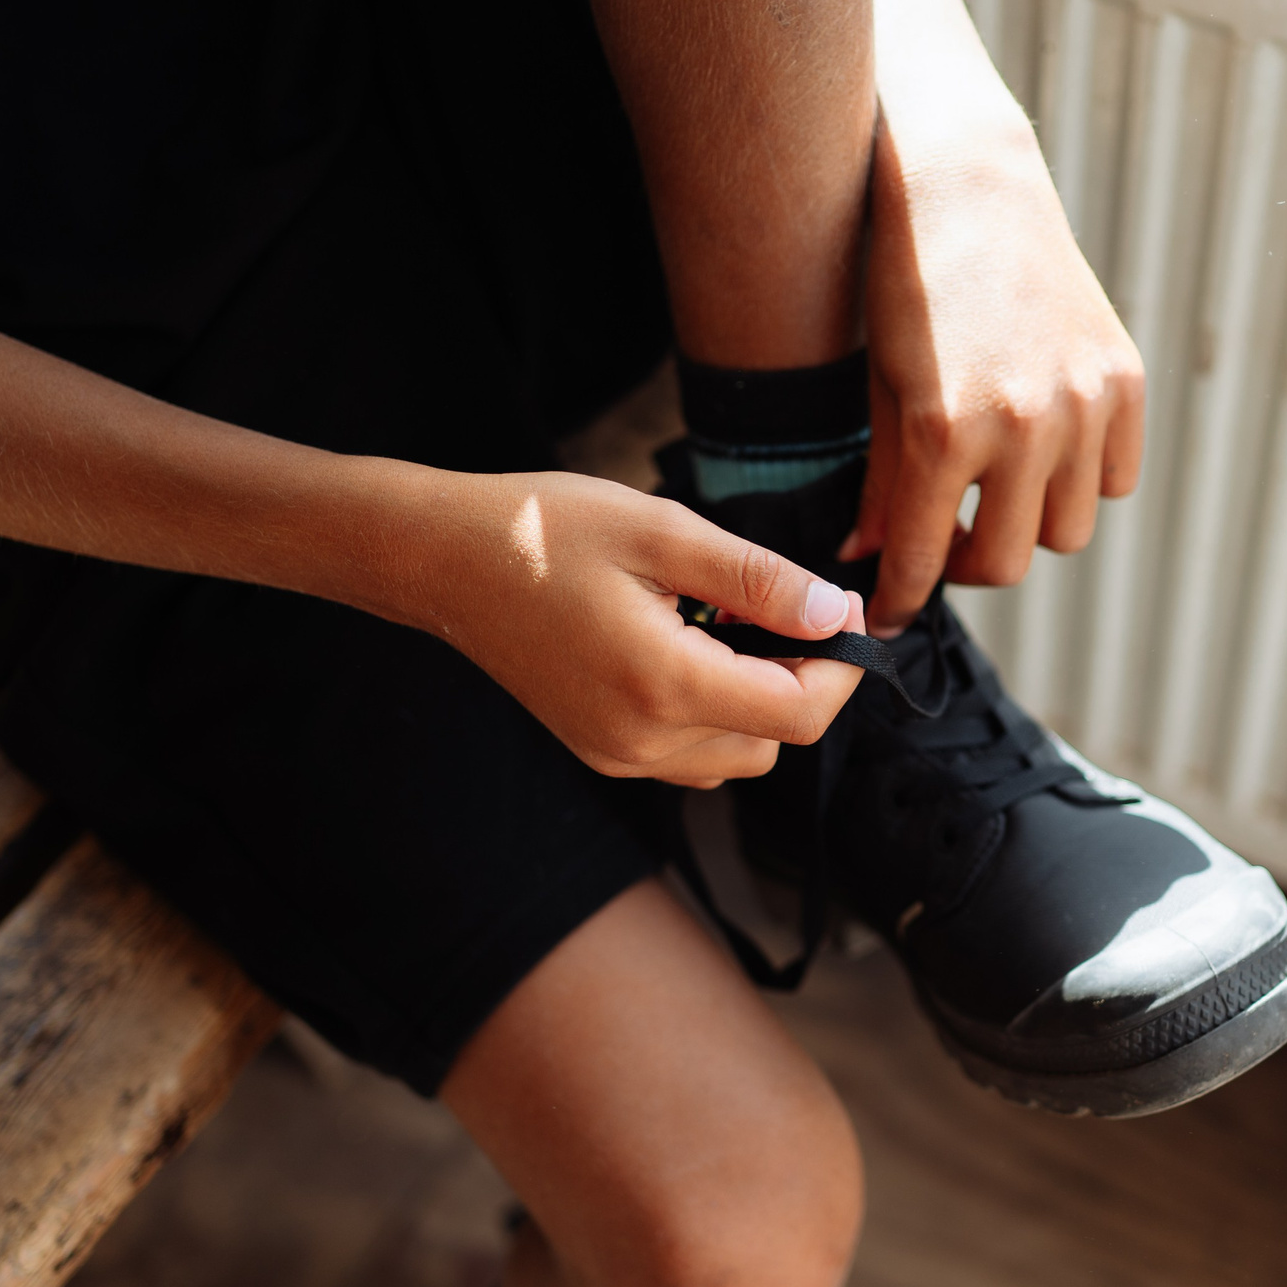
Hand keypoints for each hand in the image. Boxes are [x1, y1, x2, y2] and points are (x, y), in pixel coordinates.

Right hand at [433, 472, 866, 787]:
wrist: (444, 561)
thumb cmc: (545, 530)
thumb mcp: (663, 531)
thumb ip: (758, 580)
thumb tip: (833, 613)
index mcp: (663, 684)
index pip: (799, 713)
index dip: (842, 666)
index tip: (842, 609)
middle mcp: (642, 741)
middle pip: (776, 740)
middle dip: (800, 678)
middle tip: (779, 605)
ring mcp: (619, 756)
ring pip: (738, 755)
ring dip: (758, 700)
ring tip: (725, 624)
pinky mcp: (603, 752)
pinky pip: (693, 756)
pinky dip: (715, 713)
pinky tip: (689, 650)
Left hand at [849, 3, 1145, 632]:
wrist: (969, 189)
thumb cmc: (908, 287)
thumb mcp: (883, 390)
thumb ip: (883, 486)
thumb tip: (870, 563)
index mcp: (947, 430)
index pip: (925, 558)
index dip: (902, 599)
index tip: (889, 618)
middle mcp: (1025, 424)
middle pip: (1009, 563)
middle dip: (968, 566)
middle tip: (945, 544)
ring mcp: (1085, 403)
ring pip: (1068, 531)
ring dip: (1029, 526)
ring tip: (995, 493)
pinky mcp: (1125, 380)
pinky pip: (1117, 480)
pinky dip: (1084, 483)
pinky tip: (1045, 453)